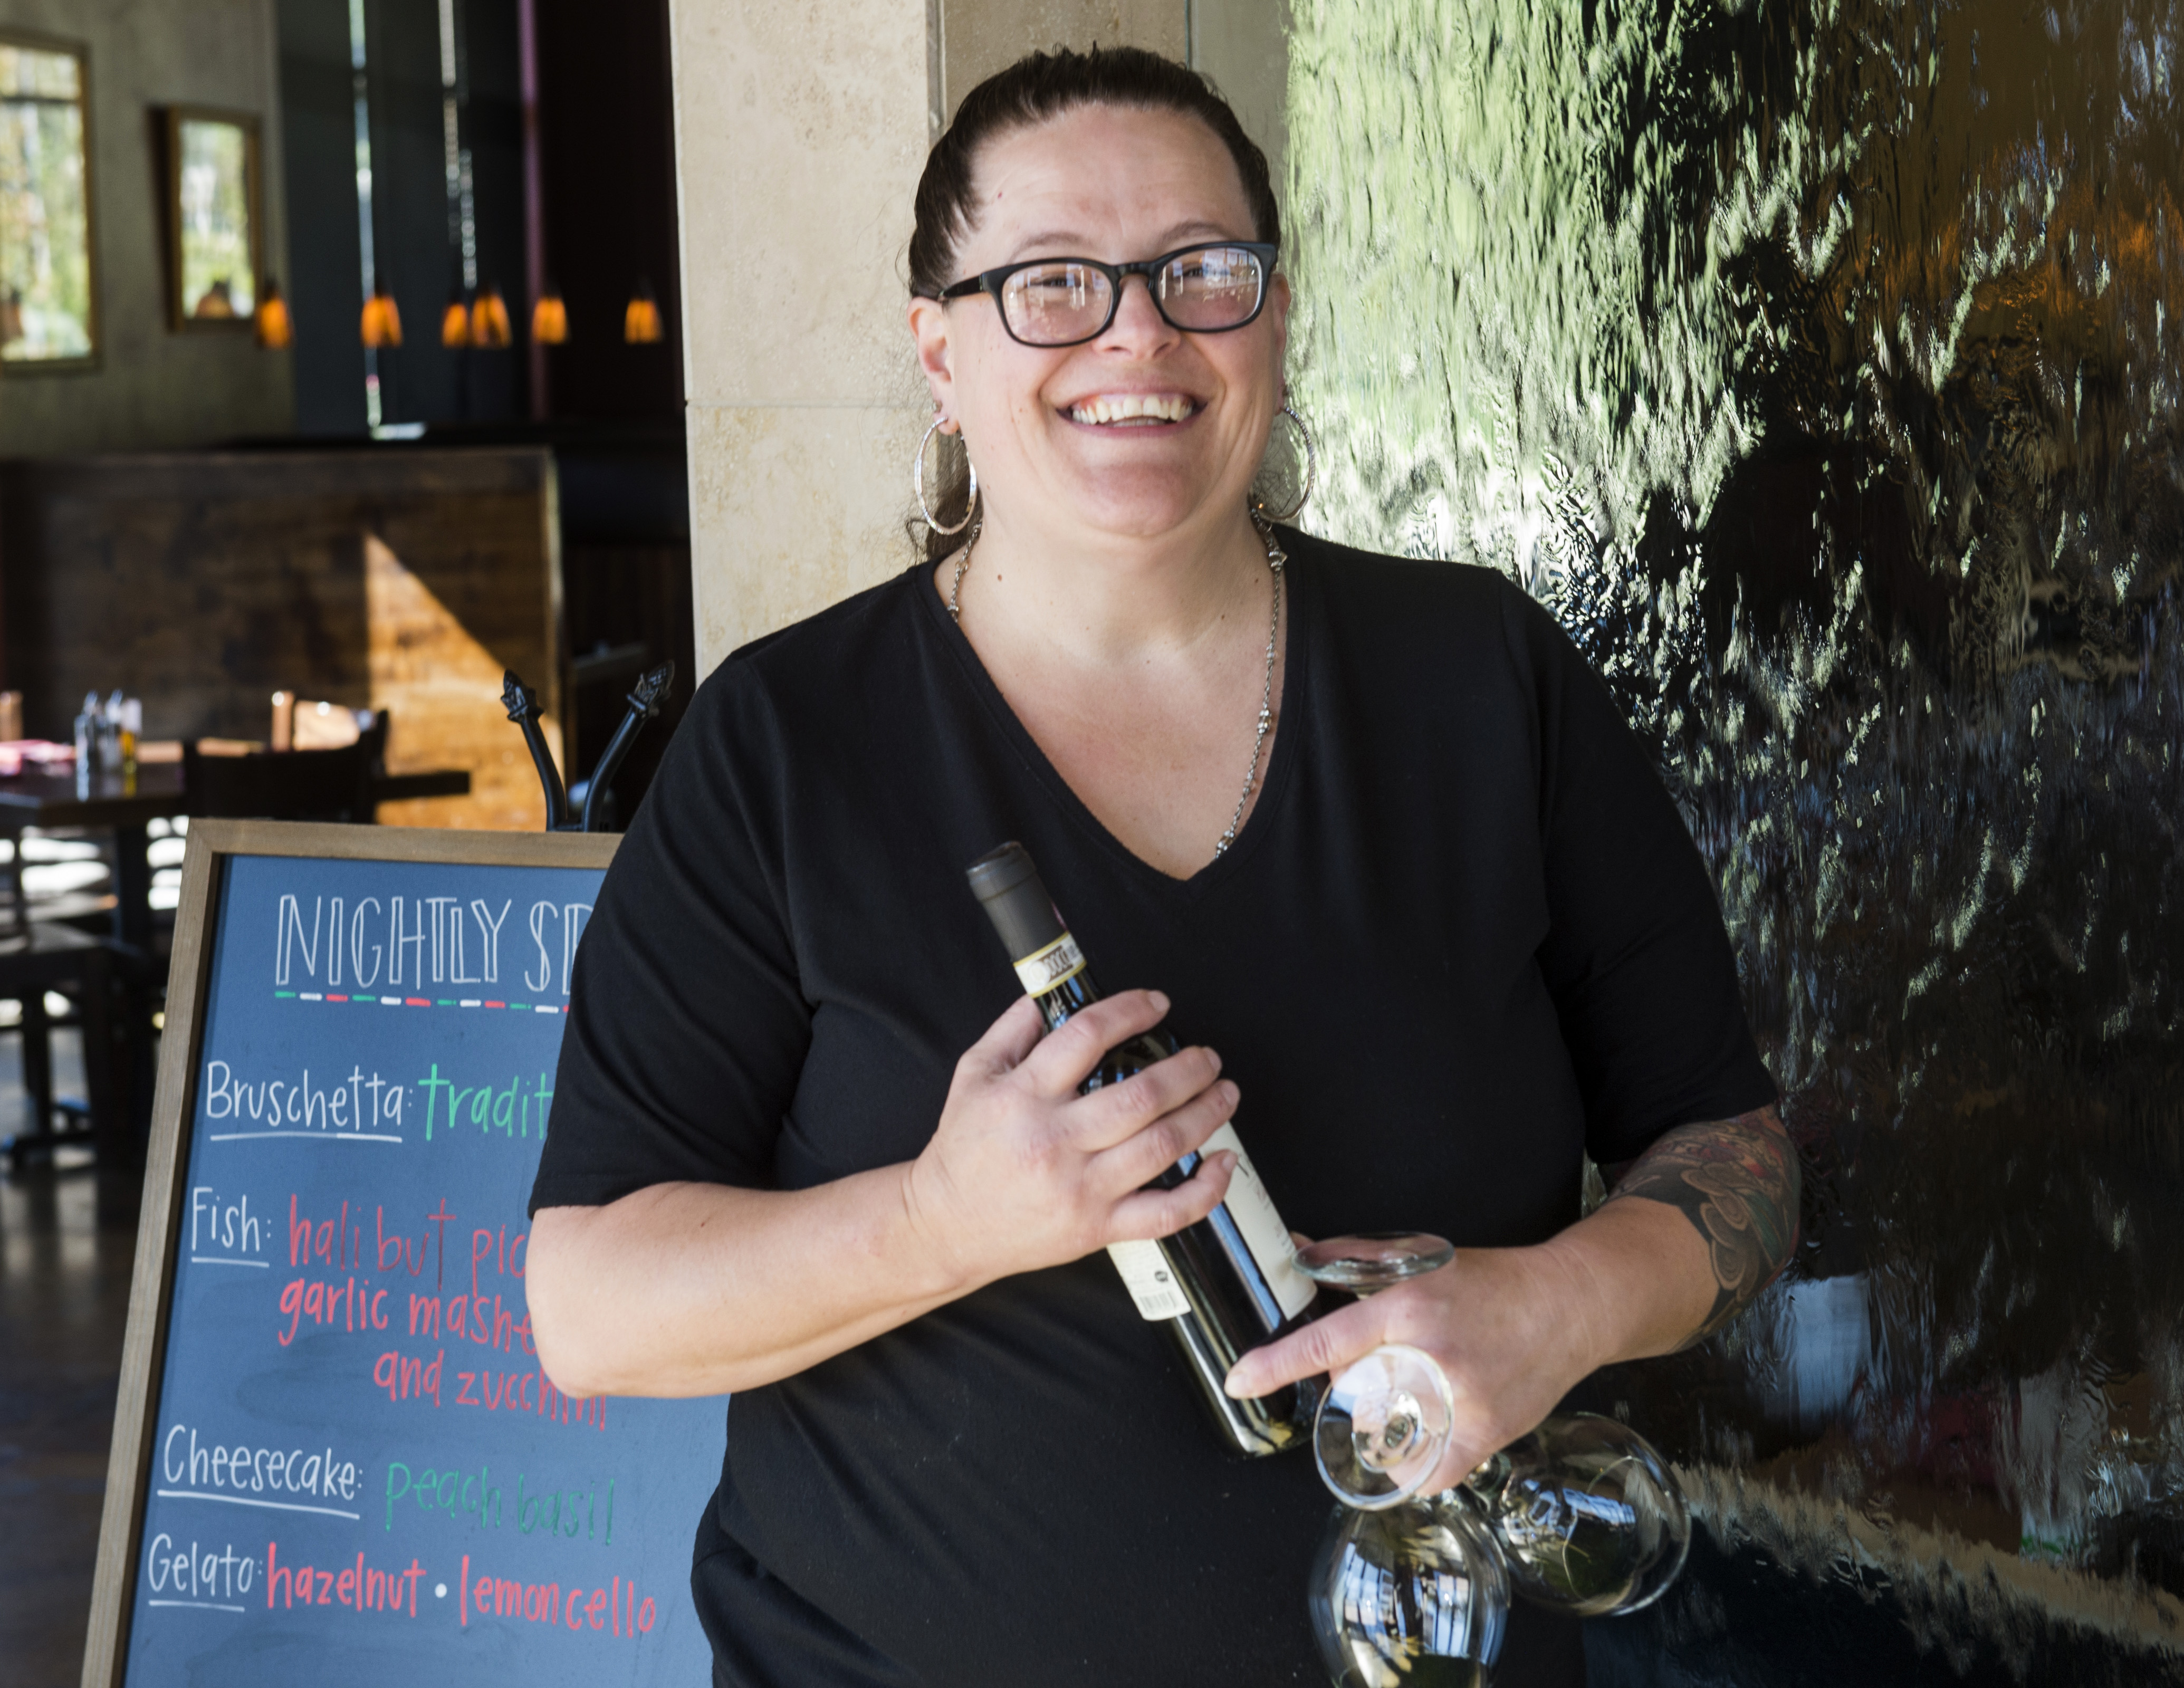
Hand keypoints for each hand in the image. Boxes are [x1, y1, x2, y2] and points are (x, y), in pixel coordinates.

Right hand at [903, 991, 1238, 1292]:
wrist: (946, 1226)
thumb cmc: (964, 1152)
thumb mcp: (972, 1075)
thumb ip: (1011, 1030)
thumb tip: (1048, 996)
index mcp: (1024, 1096)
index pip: (1087, 1036)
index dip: (1131, 1011)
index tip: (1157, 1004)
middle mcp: (1056, 1141)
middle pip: (1142, 1095)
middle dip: (1189, 1068)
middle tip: (1207, 1056)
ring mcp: (1081, 1188)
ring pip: (1163, 1146)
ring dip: (1206, 1114)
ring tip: (1224, 1092)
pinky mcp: (1098, 1227)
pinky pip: (1166, 1213)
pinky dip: (1206, 1190)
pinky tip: (1224, 1162)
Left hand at [1222, 1240, 1607, 1493]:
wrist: (1568, 1306)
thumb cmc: (1490, 1282)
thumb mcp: (1420, 1259)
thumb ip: (1352, 1259)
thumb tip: (1296, 1250)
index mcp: (1408, 1309)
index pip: (1326, 1342)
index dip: (1275, 1364)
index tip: (1239, 1382)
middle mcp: (1430, 1356)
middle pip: (1352, 1393)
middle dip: (1347, 1388)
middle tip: (1374, 1372)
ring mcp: (1460, 1401)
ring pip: (1385, 1434)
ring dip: (1379, 1423)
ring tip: (1403, 1398)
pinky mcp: (1485, 1435)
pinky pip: (1428, 1472)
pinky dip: (1415, 1465)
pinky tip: (1419, 1441)